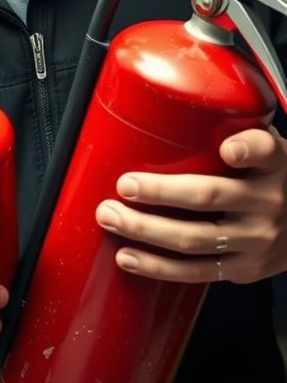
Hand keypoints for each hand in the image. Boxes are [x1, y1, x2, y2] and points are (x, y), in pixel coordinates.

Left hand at [95, 127, 286, 284]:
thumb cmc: (271, 180)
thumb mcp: (265, 151)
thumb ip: (233, 133)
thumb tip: (166, 111)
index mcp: (274, 165)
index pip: (264, 150)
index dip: (246, 149)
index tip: (227, 149)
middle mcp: (267, 202)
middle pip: (208, 196)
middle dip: (159, 192)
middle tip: (124, 185)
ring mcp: (256, 240)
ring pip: (194, 238)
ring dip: (145, 230)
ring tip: (111, 217)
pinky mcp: (244, 269)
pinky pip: (196, 271)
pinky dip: (158, 267)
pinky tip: (128, 256)